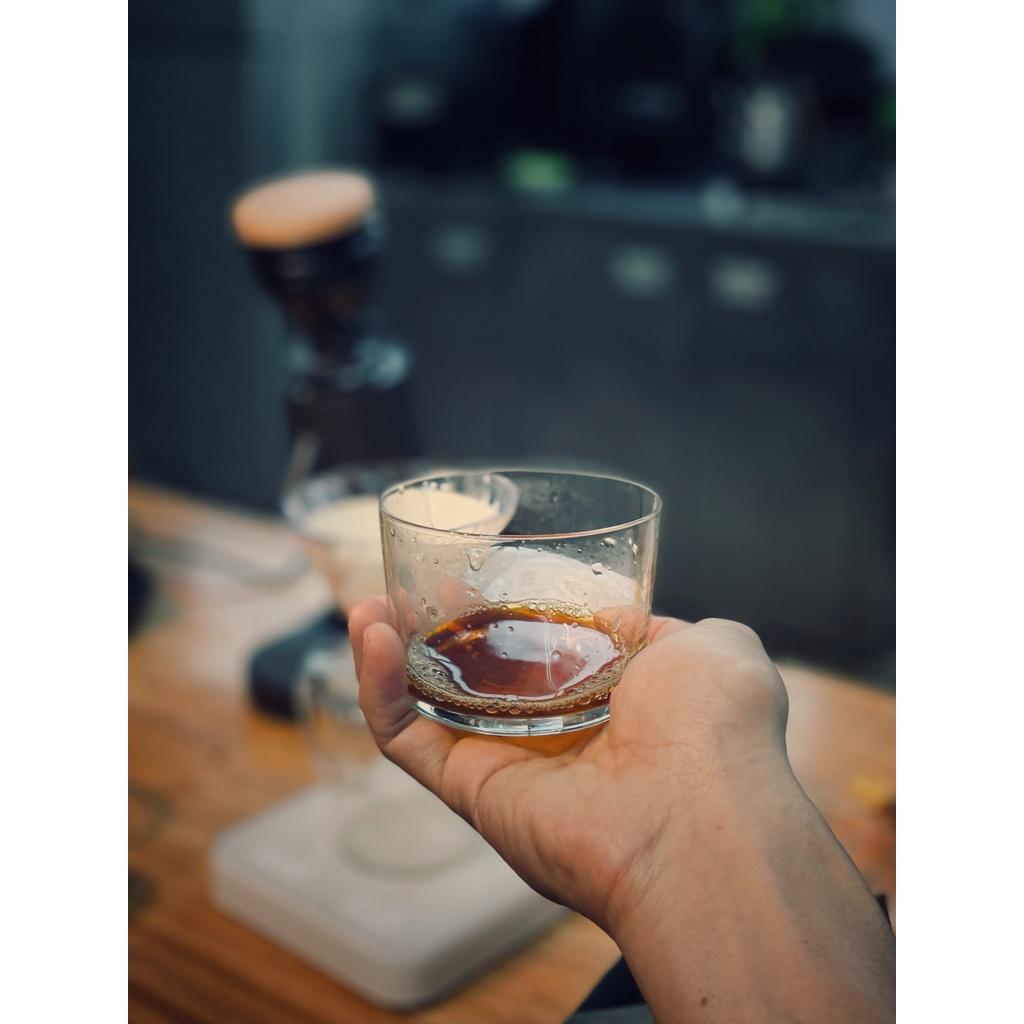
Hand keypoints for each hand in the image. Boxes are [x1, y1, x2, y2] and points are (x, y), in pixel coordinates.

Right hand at [348, 600, 788, 930]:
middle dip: (438, 629)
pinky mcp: (468, 791)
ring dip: (390, 653)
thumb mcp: (712, 647)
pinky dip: (377, 687)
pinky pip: (405, 737)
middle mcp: (555, 738)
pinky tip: (370, 632)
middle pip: (475, 677)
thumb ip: (662, 626)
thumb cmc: (716, 728)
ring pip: (429, 705)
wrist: (700, 812)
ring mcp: (508, 765)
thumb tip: (623, 616)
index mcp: (610, 703)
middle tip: (414, 584)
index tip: (481, 575)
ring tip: (366, 605)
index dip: (506, 612)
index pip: (543, 654)